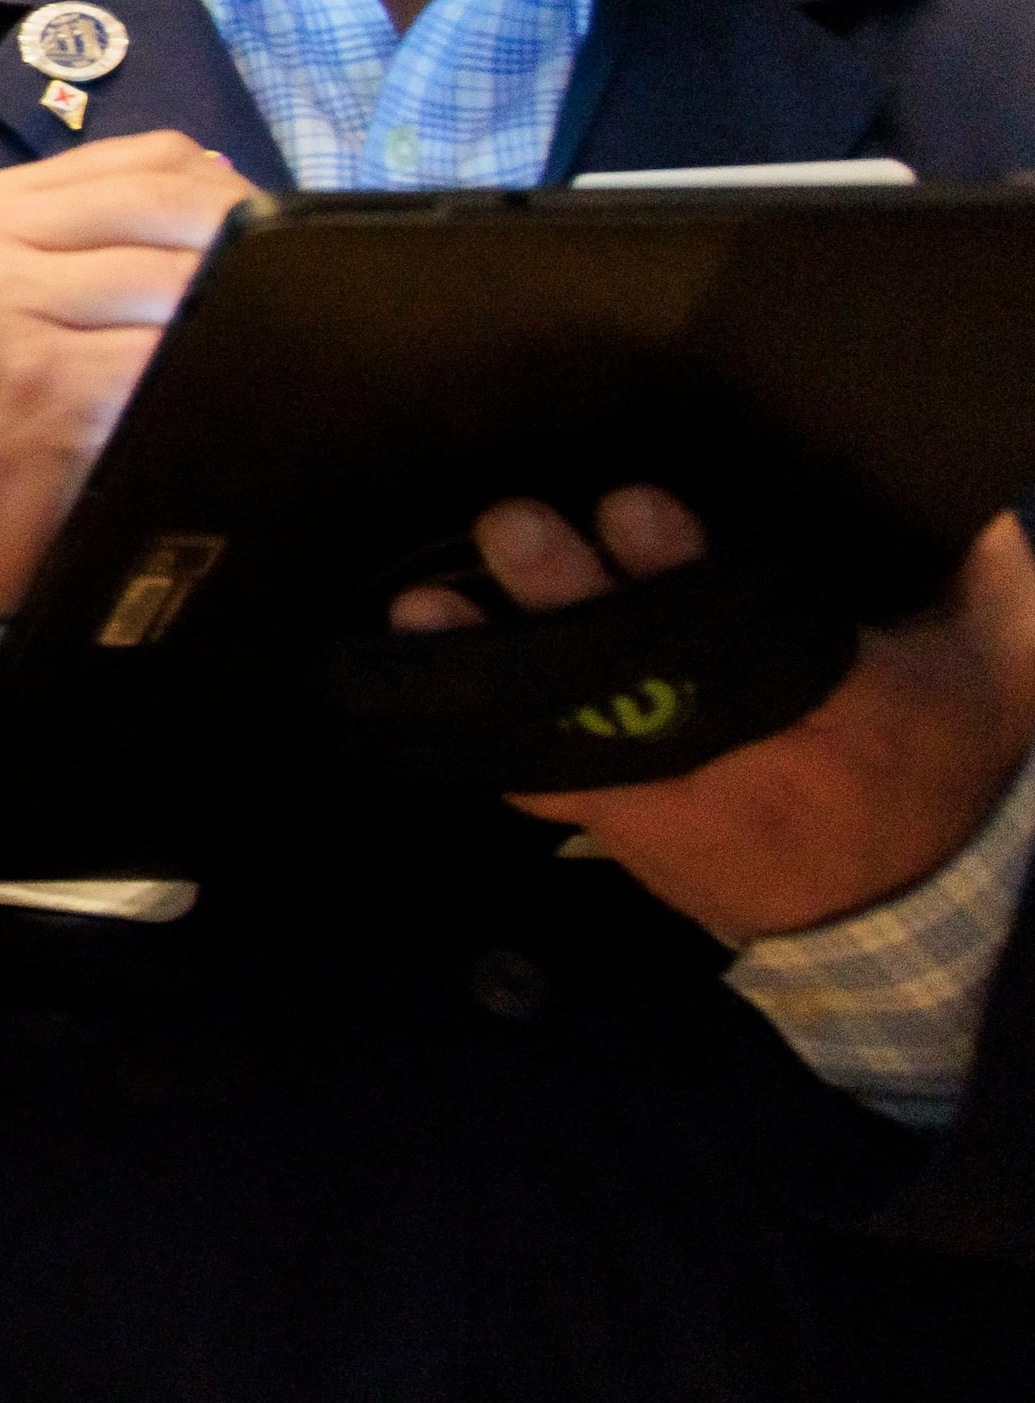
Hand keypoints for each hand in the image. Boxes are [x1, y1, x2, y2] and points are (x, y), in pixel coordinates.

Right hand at [0, 133, 253, 634]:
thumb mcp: (21, 294)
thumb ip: (107, 236)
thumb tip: (241, 197)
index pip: (152, 157)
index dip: (235, 191)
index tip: (278, 239)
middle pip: (171, 208)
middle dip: (249, 248)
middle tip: (298, 296)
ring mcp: (3, 311)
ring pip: (176, 279)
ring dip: (237, 314)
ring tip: (267, 348)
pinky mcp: (42, 386)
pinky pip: (163, 358)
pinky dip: (209, 376)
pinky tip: (225, 397)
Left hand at [394, 496, 1034, 942]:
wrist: (918, 908)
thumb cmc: (949, 761)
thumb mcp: (991, 661)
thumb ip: (975, 572)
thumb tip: (964, 495)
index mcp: (842, 705)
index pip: (749, 630)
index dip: (681, 566)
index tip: (631, 507)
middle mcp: (745, 760)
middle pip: (640, 672)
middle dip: (570, 595)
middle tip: (514, 526)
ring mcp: (676, 808)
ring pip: (569, 731)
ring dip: (493, 665)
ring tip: (424, 608)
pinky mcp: (630, 839)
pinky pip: (542, 787)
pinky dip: (484, 731)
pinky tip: (426, 677)